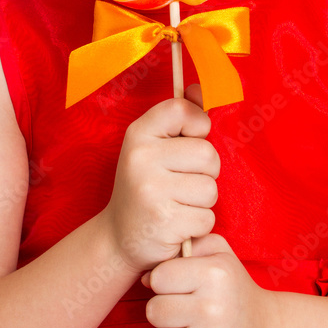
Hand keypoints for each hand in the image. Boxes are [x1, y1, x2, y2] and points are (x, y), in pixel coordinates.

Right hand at [103, 88, 219, 273]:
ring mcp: (151, 190)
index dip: (197, 126)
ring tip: (177, 204)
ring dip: (201, 202)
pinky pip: (207, 217)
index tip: (188, 141)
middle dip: (205, 172)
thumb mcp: (153, 146)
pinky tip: (176, 224)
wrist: (117, 238)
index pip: (182, 110)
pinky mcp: (164, 221)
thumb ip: (179, 117)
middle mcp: (141, 158)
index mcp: (139, 134)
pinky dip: (198, 224)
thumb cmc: (145, 186)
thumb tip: (200, 89)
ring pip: (210, 188)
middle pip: (208, 154)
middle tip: (182, 183)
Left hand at [142, 233, 269, 327]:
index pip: (159, 278)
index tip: (178, 286)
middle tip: (184, 310)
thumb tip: (146, 277)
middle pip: (154, 311)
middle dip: (165, 310)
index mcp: (214, 274)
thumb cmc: (234, 289)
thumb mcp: (219, 253)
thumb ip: (187, 247)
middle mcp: (213, 308)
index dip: (163, 282)